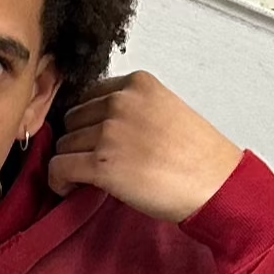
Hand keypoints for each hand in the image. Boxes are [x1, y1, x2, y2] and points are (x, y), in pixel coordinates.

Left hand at [46, 73, 242, 221]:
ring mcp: (110, 131)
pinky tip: (69, 189)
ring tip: (86, 179)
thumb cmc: (198, 157)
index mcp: (137, 84)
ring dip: (70, 163)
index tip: (93, 141)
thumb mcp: (165, 111)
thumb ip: (134, 109)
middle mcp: (121, 101)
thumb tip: (101, 128)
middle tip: (90, 164)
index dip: (87, 123)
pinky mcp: (102, 164)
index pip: (89, 97)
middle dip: (78, 143)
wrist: (215, 184)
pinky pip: (59, 168)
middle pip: (73, 120)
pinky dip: (58, 181)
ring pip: (64, 144)